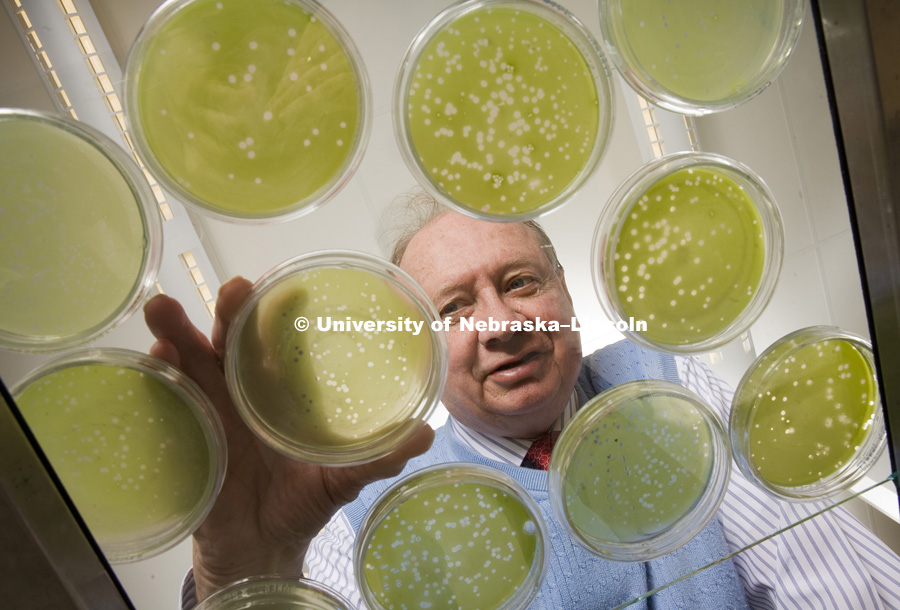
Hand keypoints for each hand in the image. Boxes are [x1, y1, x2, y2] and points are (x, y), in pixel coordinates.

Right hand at [144, 278, 433, 600]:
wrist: (261, 548)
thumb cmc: (303, 504)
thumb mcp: (343, 481)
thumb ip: (378, 458)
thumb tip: (426, 434)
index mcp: (286, 392)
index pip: (284, 341)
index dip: (285, 310)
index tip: (292, 284)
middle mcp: (248, 392)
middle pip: (236, 341)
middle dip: (233, 312)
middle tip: (234, 289)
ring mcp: (214, 409)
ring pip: (196, 360)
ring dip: (179, 331)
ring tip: (165, 308)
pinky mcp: (189, 433)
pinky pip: (171, 399)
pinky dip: (162, 376)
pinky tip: (157, 358)